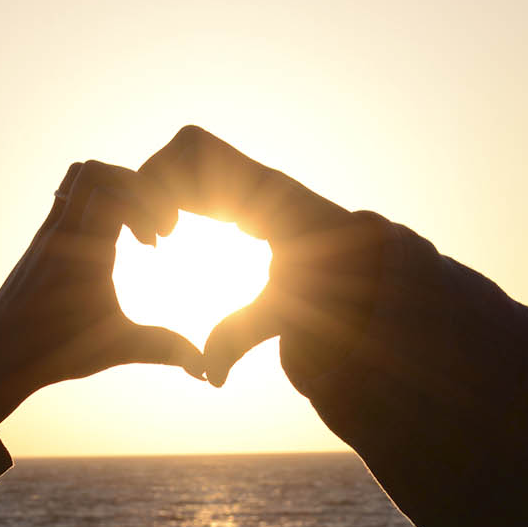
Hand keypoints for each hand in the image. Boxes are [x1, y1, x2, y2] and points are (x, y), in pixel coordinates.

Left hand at [0, 160, 204, 425]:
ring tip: (132, 224)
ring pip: (76, 177)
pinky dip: (95, 203)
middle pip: (94, 171)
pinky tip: (110, 240)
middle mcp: (61, 233)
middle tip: (148, 225)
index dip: (146, 205)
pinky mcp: (41, 240)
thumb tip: (205, 371)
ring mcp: (47, 232)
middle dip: (133, 185)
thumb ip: (164, 349)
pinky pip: (67, 197)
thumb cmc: (52, 352)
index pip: (112, 193)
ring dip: (112, 187)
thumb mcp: (116, 348)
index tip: (158, 242)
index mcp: (82, 252)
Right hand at [139, 126, 381, 385]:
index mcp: (262, 194)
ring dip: (165, 191)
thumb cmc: (334, 288)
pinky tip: (174, 233)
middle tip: (155, 237)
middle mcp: (256, 181)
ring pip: (188, 161)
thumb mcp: (285, 311)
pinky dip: (179, 198)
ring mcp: (251, 185)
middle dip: (155, 188)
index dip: (164, 179)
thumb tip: (211, 379)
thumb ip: (243, 338)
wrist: (372, 271)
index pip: (195, 147)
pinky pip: (201, 180)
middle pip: (185, 152)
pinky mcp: (248, 196)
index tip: (167, 232)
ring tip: (161, 237)